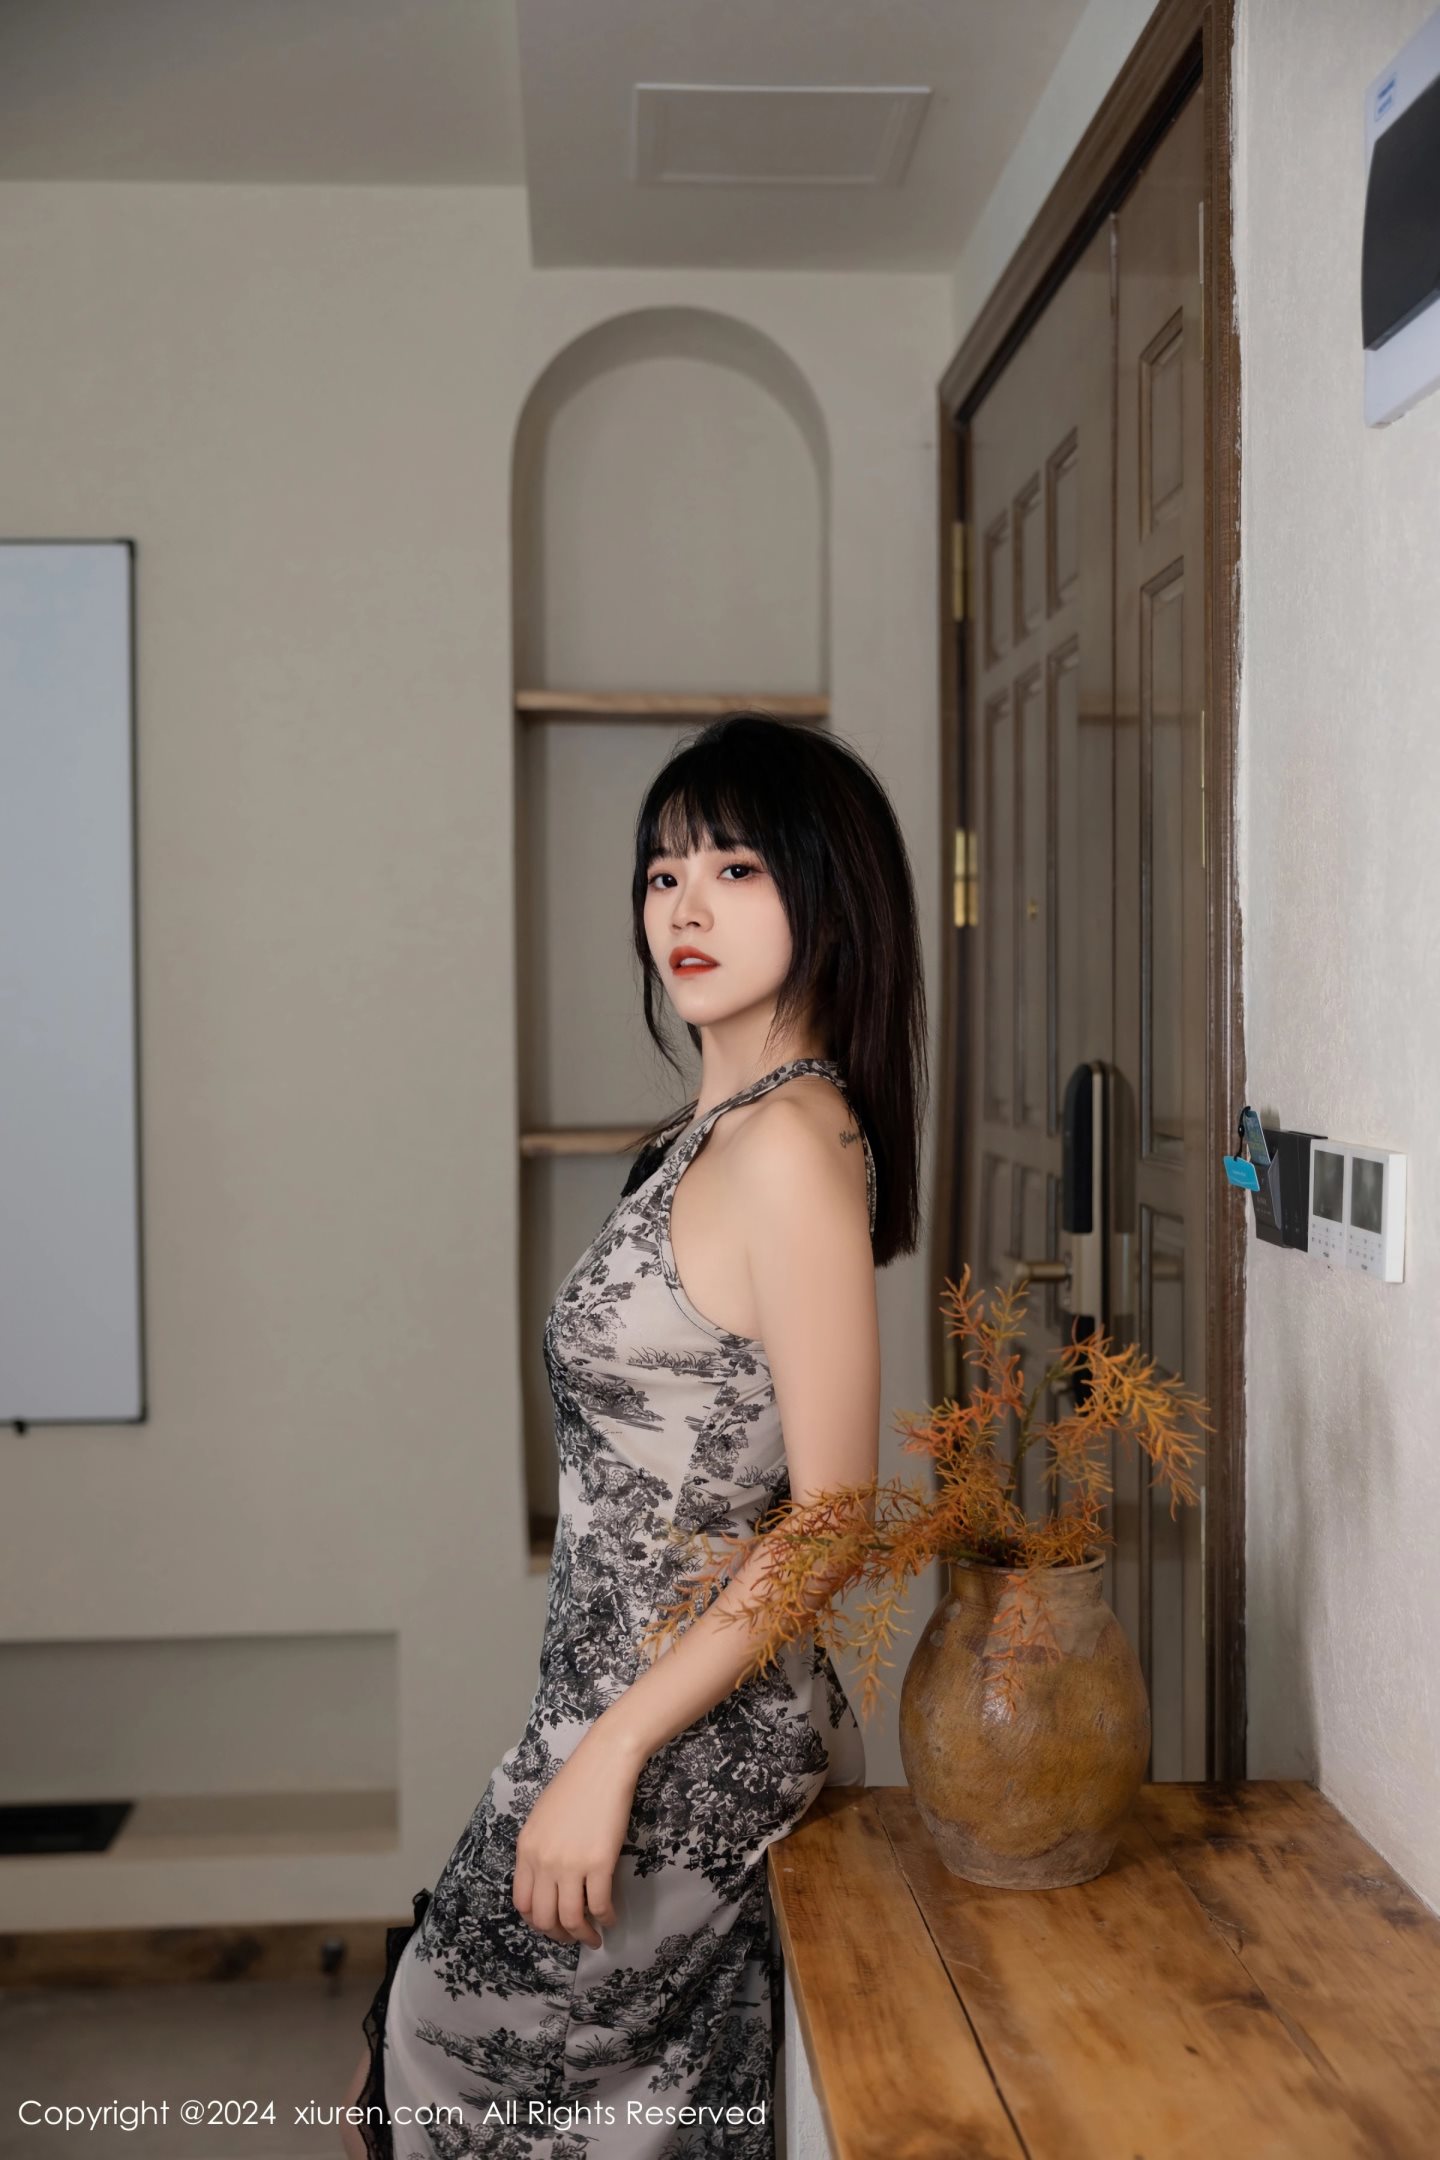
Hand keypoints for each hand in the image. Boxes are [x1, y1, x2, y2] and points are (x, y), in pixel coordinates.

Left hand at [511, 1718, 644, 1948]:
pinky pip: (599, 1905)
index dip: (536, 1921)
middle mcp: (543, 1862)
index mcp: (525, 1849)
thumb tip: (546, 1880)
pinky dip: (605, 1918)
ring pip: (571, 1919)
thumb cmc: (575, 1785)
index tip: (550, 1924)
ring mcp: (571, 1864)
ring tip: (593, 1937)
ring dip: (583, 1936)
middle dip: (559, 1935)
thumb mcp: (542, 1818)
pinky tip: (610, 1918)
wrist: (603, 1764)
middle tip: (572, 1937)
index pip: (522, 1902)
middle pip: (544, 1917)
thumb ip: (538, 1850)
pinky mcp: (599, 1863)